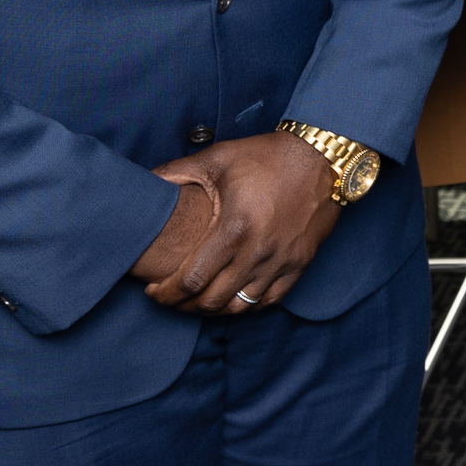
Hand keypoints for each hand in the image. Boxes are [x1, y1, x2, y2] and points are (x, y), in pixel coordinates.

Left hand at [142, 131, 346, 312]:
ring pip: (240, 307)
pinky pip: (270, 300)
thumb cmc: (267, 156)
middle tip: (169, 297)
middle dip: (183, 305)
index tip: (153, 290)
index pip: (191, 280)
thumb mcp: (217, 158)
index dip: (166, 293)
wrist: (322, 156)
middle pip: (212, 301)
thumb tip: (143, 180)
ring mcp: (281, 261)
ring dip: (214, 309)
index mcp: (234, 228)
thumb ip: (176, 172)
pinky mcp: (299, 263)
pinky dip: (247, 305)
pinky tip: (233, 298)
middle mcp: (258, 252)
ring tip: (197, 300)